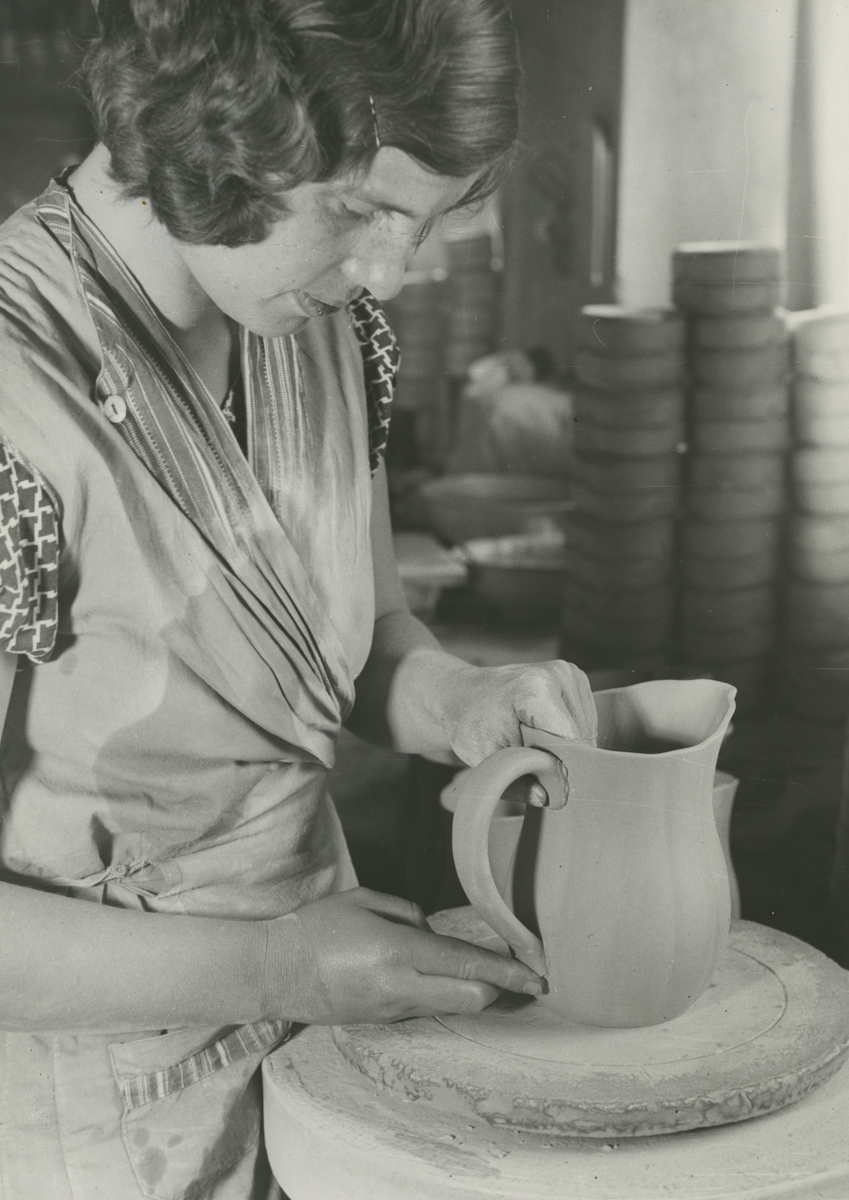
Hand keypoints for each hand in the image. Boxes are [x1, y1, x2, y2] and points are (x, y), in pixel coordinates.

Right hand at [264, 888, 543, 1024]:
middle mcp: (401, 987)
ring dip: (469, 993)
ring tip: (475, 972)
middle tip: (514, 972)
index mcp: (398, 951)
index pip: (467, 965)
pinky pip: (423, 1009)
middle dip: (498, 988)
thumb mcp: (365, 900)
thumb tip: (432, 932)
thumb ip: (408, 912)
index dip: (508, 971)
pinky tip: (430, 978)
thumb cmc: (316, 926)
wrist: (273, 971)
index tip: (537, 975)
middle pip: (471, 999)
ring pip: (450, 1008)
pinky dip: (438, 995)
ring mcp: (391, 1011)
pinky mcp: (380, 1023)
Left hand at [436, 658, 596, 766]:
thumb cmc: (471, 723)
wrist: (464, 693)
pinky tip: (543, 731)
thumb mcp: (484, 758)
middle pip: (581, 735)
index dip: (560, 766)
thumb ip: (515, 782)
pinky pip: (585, 720)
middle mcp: (558, 673)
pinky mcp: (574, 677)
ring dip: (566, 746)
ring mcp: (570, 672)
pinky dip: (568, 734)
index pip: (569, 739)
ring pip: (587, 729)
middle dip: (562, 758)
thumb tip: (545, 798)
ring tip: (533, 742)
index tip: (543, 782)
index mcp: (535, 689)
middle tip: (530, 761)